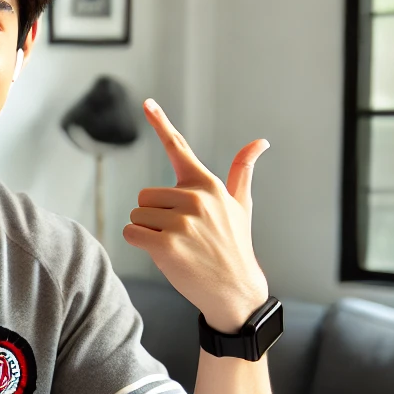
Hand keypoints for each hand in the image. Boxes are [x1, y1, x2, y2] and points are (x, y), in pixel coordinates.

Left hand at [122, 100, 270, 332]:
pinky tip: (163, 254)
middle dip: (154, 215)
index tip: (146, 101)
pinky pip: (132, 232)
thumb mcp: (241, 206)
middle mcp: (196, 198)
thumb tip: (261, 141)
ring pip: (138, 214)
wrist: (236, 291)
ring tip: (178, 246)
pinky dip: (139, 243)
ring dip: (148, 231)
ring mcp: (182, 221)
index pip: (179, 147)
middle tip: (181, 234)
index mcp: (208, 185)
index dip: (160, 122)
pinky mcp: (167, 244)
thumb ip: (242, 171)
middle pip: (145, 194)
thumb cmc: (234, 247)